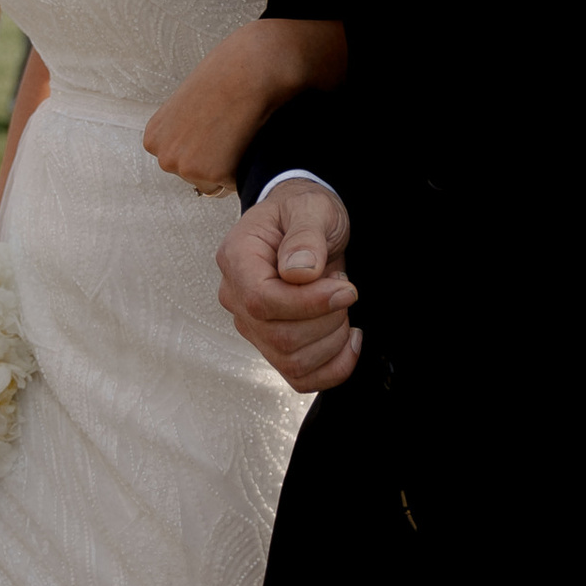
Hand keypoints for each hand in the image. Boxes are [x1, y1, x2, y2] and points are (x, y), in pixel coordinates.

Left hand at [146, 19, 338, 197]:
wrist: (253, 65)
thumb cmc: (228, 72)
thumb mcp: (190, 103)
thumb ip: (187, 130)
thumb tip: (201, 143)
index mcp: (154, 138)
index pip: (182, 162)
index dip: (206, 147)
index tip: (218, 128)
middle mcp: (164, 157)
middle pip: (197, 177)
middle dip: (217, 160)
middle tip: (233, 130)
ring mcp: (187, 168)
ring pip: (218, 183)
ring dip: (233, 165)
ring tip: (242, 132)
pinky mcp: (214, 174)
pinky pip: (237, 184)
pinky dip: (248, 167)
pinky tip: (250, 138)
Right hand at [217, 181, 358, 391]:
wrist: (304, 223)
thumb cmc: (304, 212)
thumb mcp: (312, 209)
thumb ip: (306, 236)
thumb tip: (299, 273)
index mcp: (237, 259)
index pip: (262, 301)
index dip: (310, 304)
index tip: (345, 288)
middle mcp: (236, 297)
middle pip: (280, 337)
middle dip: (328, 319)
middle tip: (344, 287)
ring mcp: (252, 325)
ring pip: (292, 361)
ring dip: (333, 340)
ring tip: (342, 305)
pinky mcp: (272, 345)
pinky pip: (299, 377)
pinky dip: (334, 368)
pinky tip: (350, 339)